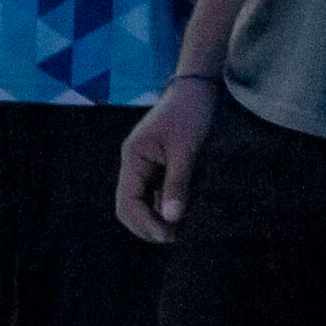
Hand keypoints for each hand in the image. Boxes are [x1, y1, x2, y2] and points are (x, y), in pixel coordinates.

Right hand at [117, 76, 214, 240]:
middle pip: (129, 206)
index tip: (168, 236)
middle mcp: (134, 164)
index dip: (145, 223)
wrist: (198, 88)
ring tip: (181, 228)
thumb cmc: (190, 114)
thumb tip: (171, 220)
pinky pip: (156, 193)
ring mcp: (145, 165)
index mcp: (133, 158)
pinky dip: (165, 205)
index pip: (128, 202)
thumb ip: (177, 185)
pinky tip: (183, 212)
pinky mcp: (159, 165)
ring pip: (142, 202)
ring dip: (157, 217)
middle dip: (147, 225)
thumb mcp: (186, 150)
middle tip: (174, 237)